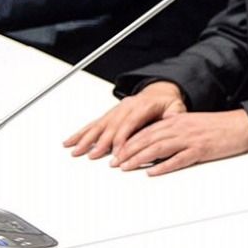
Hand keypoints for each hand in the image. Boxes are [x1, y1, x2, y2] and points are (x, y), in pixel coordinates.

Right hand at [64, 81, 186, 159]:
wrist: (160, 91)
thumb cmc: (167, 102)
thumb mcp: (176, 107)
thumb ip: (175, 115)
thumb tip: (174, 120)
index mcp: (142, 106)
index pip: (130, 124)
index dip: (122, 139)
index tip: (118, 153)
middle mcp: (126, 107)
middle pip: (112, 126)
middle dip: (102, 142)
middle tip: (94, 156)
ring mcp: (116, 110)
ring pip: (99, 125)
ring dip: (87, 138)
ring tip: (76, 150)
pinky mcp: (110, 114)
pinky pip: (94, 123)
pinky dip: (82, 132)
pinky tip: (71, 141)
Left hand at [111, 109, 247, 174]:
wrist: (243, 125)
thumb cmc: (221, 126)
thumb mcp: (194, 122)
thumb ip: (176, 128)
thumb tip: (159, 137)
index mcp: (178, 120)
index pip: (148, 130)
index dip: (129, 142)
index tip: (117, 152)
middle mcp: (181, 128)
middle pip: (148, 139)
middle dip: (128, 151)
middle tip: (114, 162)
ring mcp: (191, 139)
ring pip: (159, 148)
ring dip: (140, 158)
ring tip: (126, 167)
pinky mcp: (201, 150)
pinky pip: (178, 159)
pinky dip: (164, 166)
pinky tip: (153, 172)